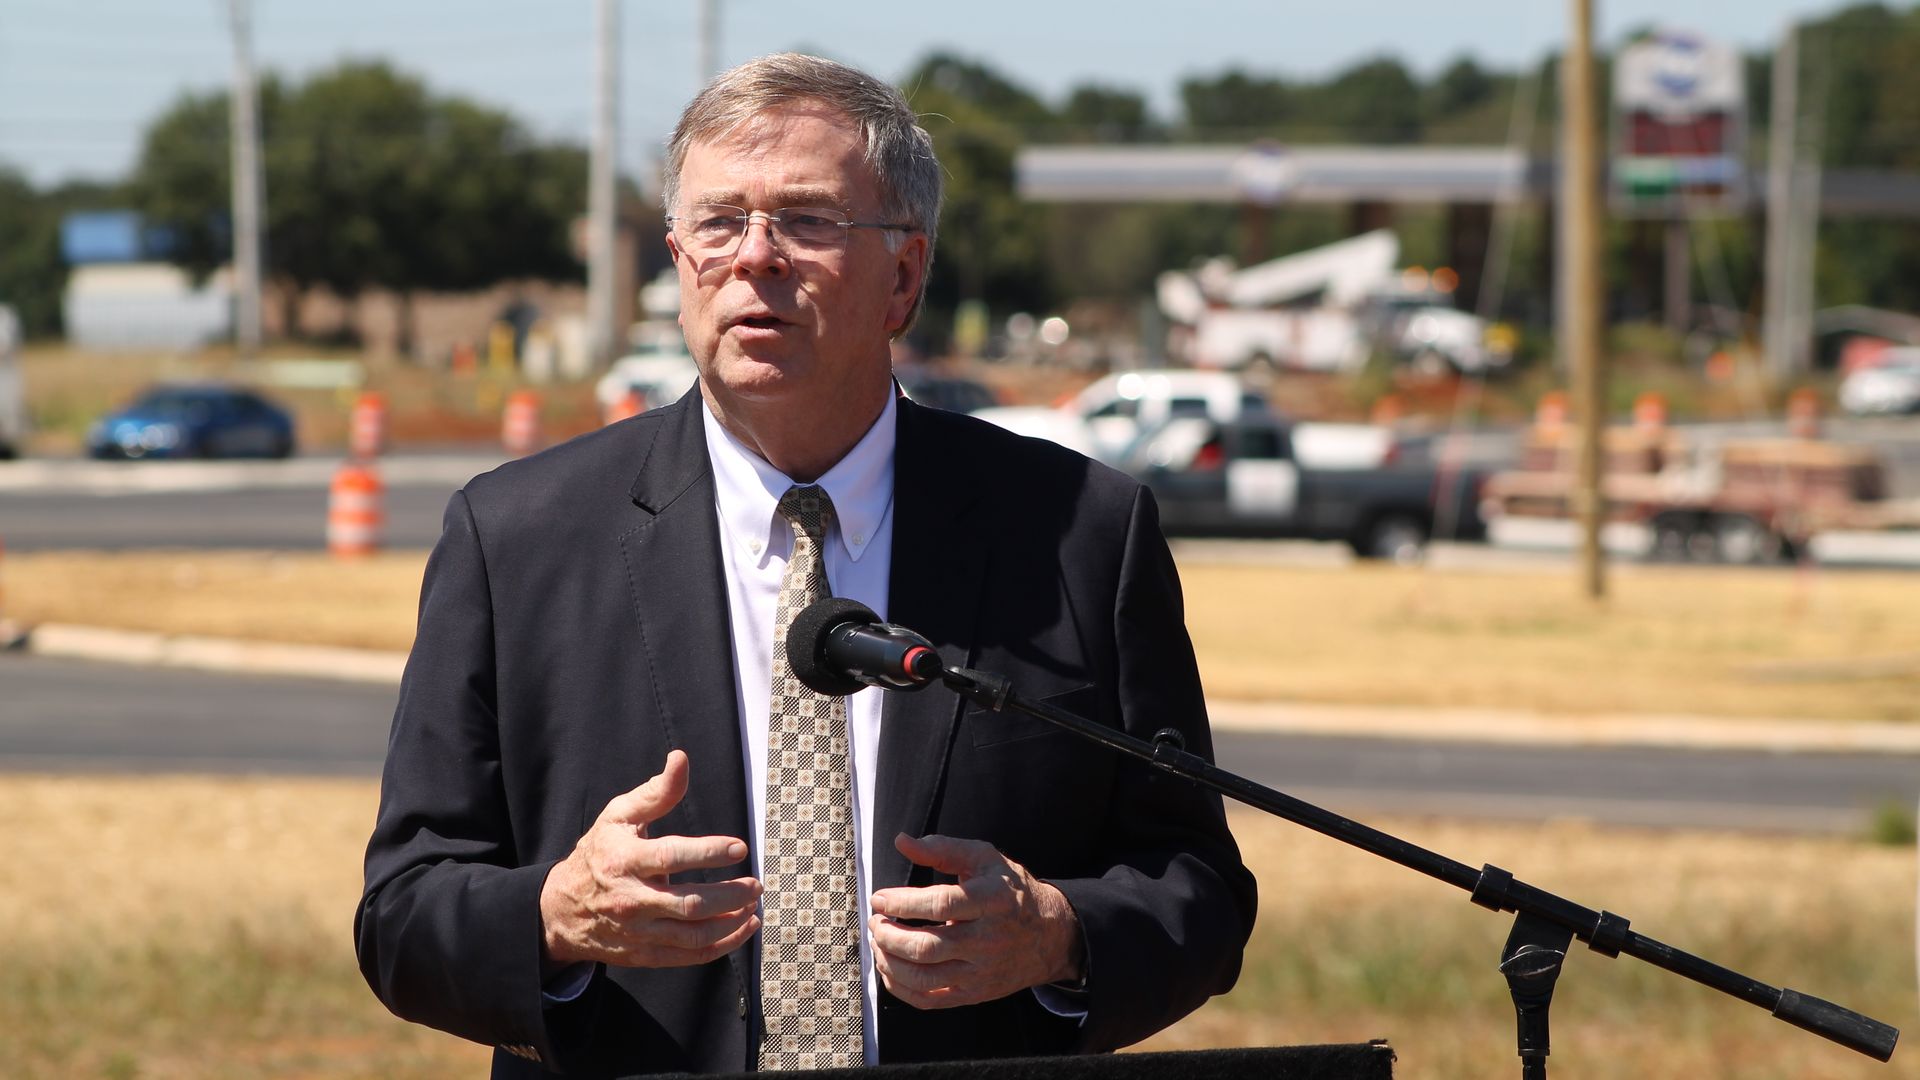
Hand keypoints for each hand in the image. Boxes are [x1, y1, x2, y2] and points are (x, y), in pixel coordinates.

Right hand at [539, 750, 760, 971]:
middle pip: (688, 903)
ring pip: (692, 935)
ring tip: (753, 907)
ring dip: (731, 924)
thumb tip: (681, 760)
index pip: (671, 857)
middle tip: (756, 884)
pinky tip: (741, 929)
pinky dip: (719, 947)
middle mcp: (631, 899)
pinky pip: (687, 956)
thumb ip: (655, 793)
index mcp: (625, 860)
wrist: (560, 909)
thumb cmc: (598, 854)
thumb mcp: (618, 817)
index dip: (708, 852)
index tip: (740, 848)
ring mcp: (637, 931)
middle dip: (730, 895)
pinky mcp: (642, 955)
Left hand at [868, 833, 1083, 1008]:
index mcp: (992, 901)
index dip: (903, 903)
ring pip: (923, 977)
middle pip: (927, 947)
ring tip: (878, 941)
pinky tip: (888, 967)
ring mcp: (981, 972)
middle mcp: (988, 940)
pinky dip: (900, 987)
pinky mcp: (974, 994)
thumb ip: (942, 849)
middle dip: (889, 935)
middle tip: (876, 921)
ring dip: (888, 961)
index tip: (879, 898)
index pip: (940, 904)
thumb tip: (902, 842)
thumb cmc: (1010, 891)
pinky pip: (929, 999)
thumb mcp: (984, 859)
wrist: (1050, 935)